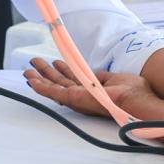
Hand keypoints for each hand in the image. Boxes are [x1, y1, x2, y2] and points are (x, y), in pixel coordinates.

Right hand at [24, 58, 153, 116]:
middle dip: (46, 74)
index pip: (73, 80)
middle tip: (33, 64)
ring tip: (27, 71)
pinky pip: (53, 93)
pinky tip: (31, 81)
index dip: (63, 71)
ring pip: (53, 88)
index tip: (54, 62)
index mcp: (93, 90)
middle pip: (60, 83)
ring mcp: (78, 98)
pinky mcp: (75, 99)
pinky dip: (41, 87)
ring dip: (40, 79)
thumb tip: (95, 74)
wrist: (136, 101)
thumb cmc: (133, 92)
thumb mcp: (115, 79)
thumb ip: (102, 77)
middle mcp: (83, 95)